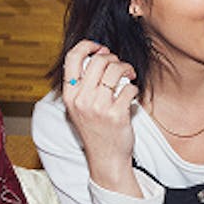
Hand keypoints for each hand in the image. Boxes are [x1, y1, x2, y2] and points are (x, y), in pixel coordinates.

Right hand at [61, 40, 140, 192]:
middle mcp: (81, 99)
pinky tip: (132, 95)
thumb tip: (97, 56)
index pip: (72, 58)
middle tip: (120, 66)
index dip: (87, 45)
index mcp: (69, 94)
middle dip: (113, 58)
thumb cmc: (95, 130)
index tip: (99, 47)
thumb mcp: (79, 107)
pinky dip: (134, 88)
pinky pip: (129, 87)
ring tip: (129, 75)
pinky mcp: (116, 114)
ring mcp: (98, 107)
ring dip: (126, 69)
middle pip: (99, 60)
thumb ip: (83, 84)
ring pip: (115, 70)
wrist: (106, 158)